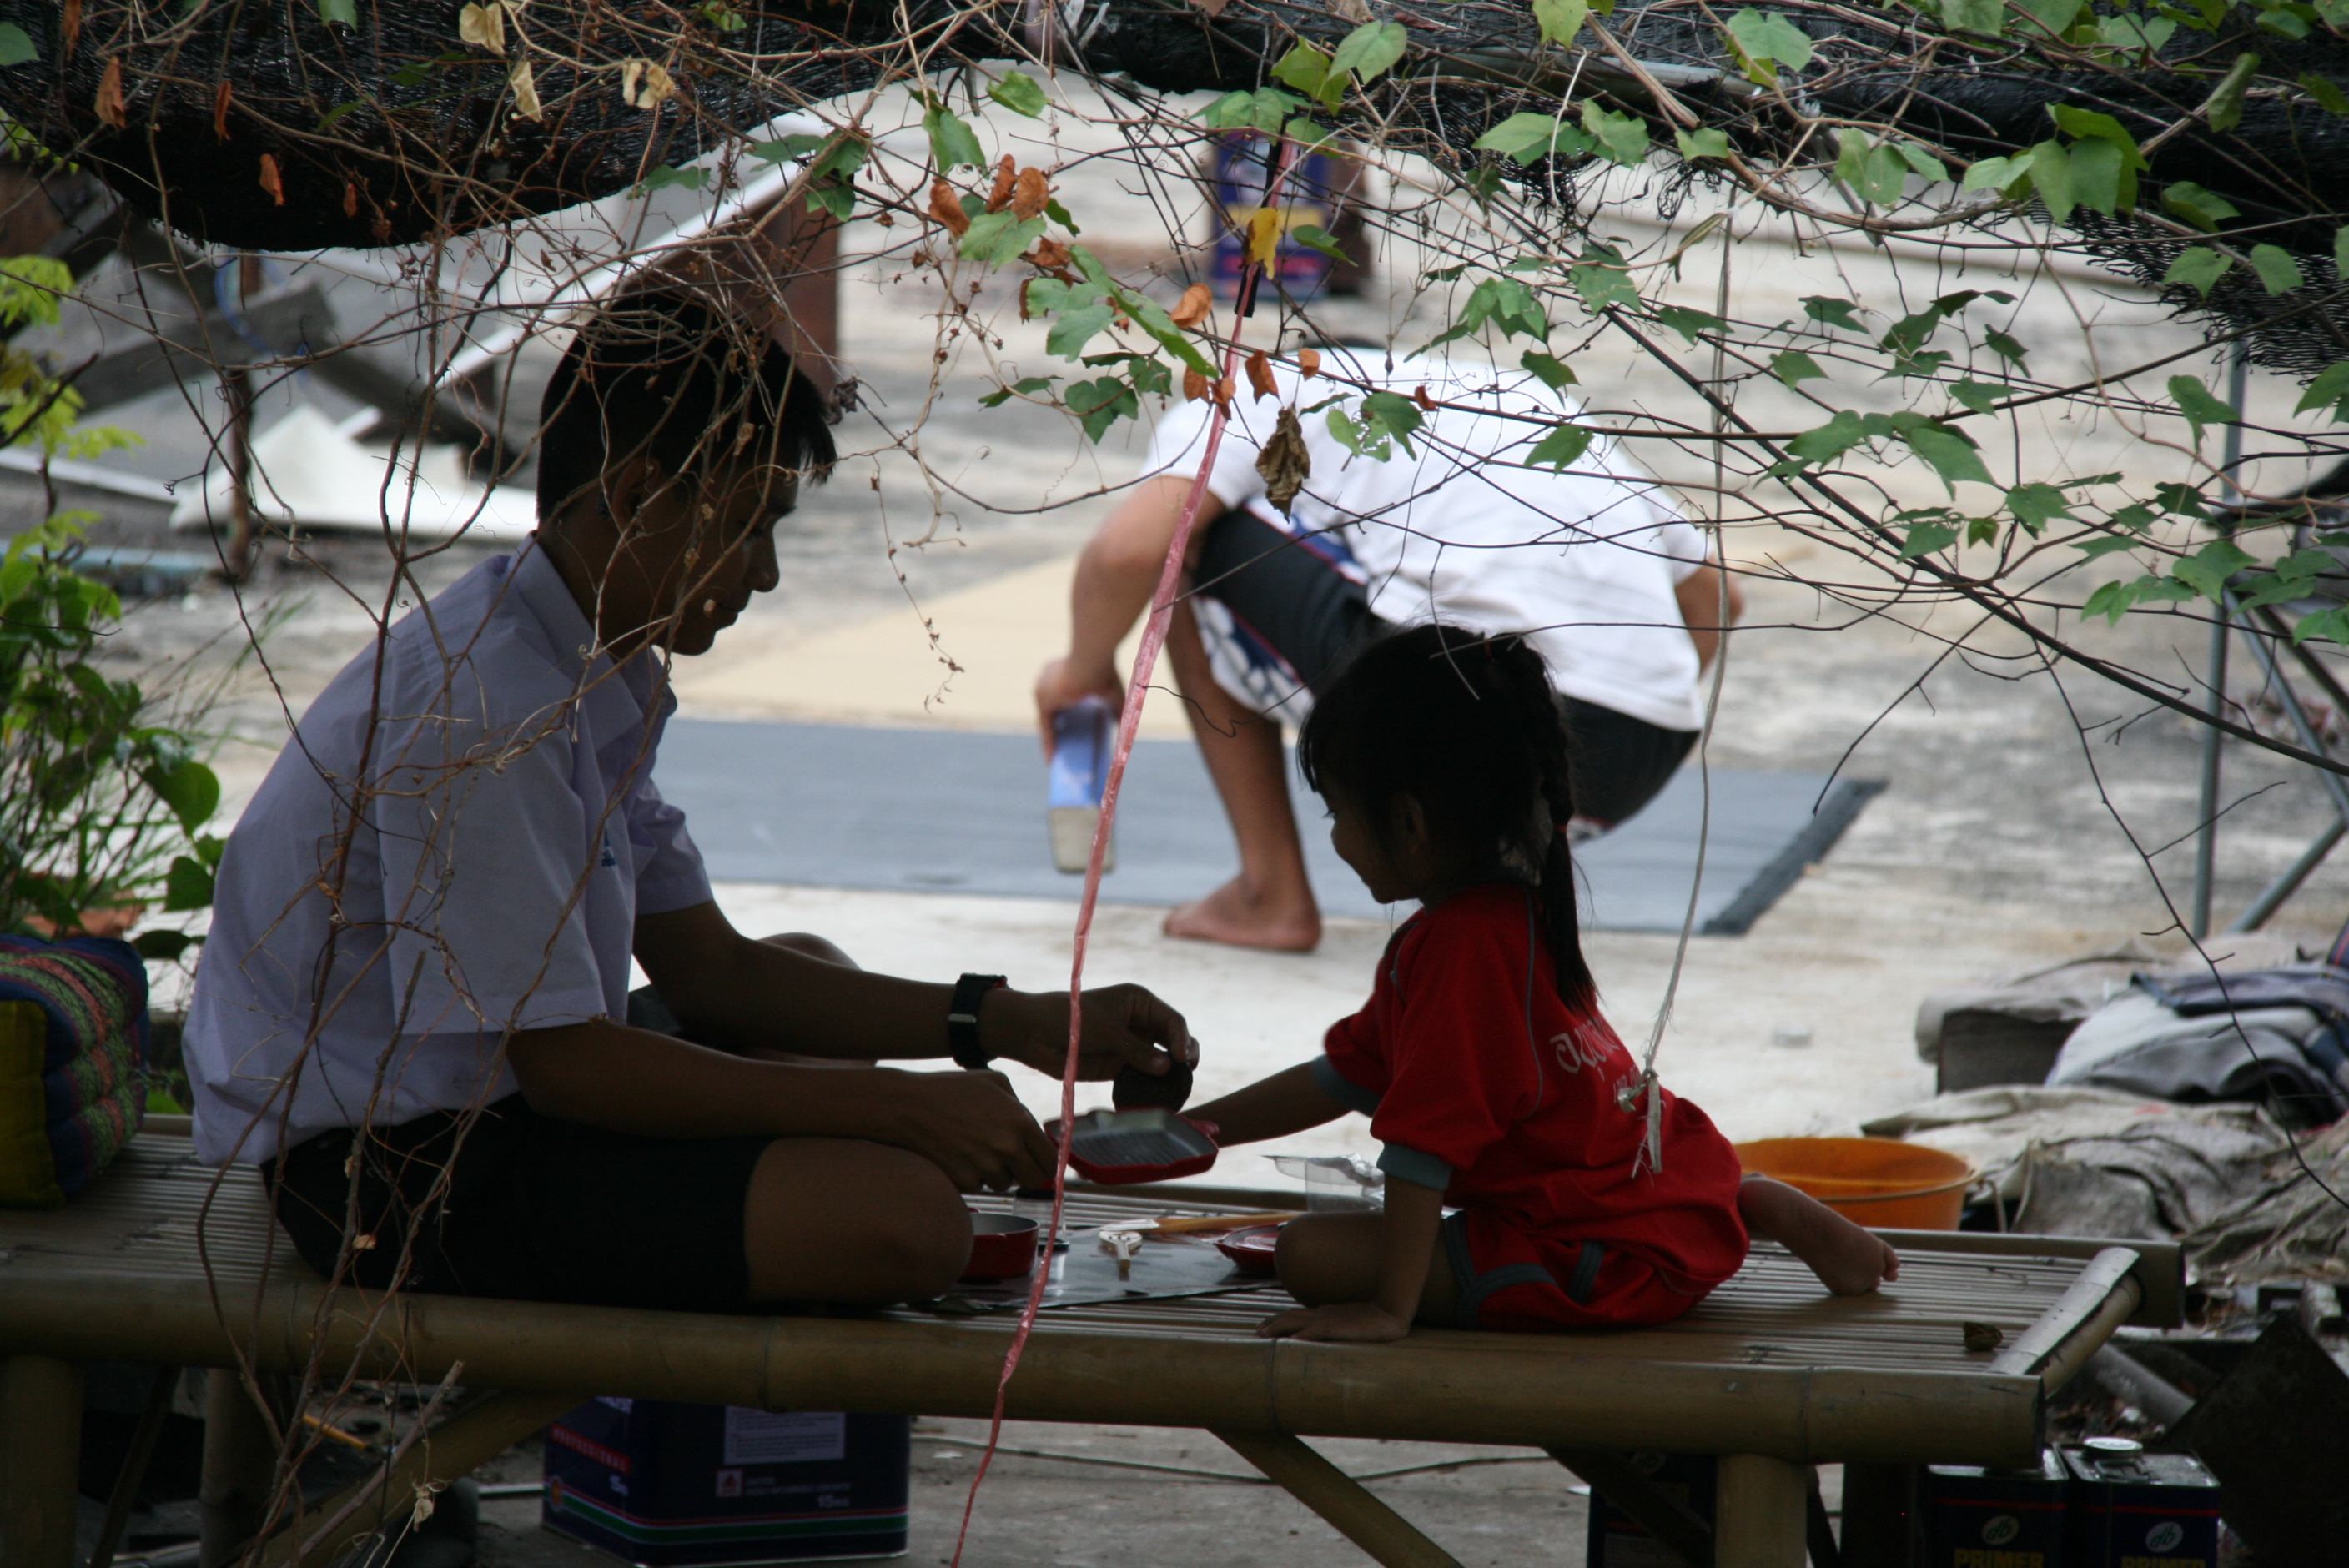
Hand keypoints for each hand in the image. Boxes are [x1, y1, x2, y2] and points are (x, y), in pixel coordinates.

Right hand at [873, 1067, 1055, 1191]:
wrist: (908, 1106)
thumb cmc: (951, 1089)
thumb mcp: (995, 1081)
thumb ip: (1020, 1105)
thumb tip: (1033, 1130)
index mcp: (1021, 1122)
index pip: (1050, 1162)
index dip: (1043, 1164)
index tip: (1035, 1163)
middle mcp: (1008, 1148)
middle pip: (1033, 1181)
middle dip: (1023, 1173)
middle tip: (1009, 1162)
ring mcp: (986, 1168)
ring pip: (1003, 1185)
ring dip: (994, 1173)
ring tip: (974, 1149)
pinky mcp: (964, 1181)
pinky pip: (978, 1187)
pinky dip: (971, 1176)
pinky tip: (957, 1154)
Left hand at [987, 984, 1195, 1081]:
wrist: (1035, 1034)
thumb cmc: (1070, 1019)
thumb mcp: (1105, 1030)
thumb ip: (1136, 1049)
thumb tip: (1167, 1067)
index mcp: (1140, 1003)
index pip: (1173, 1020)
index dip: (1181, 1038)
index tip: (1181, 1058)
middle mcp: (1141, 1023)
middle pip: (1174, 1040)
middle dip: (1183, 1054)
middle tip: (1187, 1070)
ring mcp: (1133, 1047)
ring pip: (1162, 1061)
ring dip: (1171, 1074)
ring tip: (1177, 1087)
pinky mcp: (1121, 1067)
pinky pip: (1144, 1077)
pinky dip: (1152, 1086)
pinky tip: (1158, 1096)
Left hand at [1034, 656, 1124, 757]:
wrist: (1092, 660)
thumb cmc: (1104, 670)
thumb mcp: (1113, 692)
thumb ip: (1115, 708)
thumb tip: (1120, 725)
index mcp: (1061, 670)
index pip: (1061, 697)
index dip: (1065, 715)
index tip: (1068, 729)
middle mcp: (1047, 678)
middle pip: (1052, 711)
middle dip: (1059, 728)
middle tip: (1066, 746)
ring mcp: (1042, 688)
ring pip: (1048, 721)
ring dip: (1053, 738)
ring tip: (1059, 758)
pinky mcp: (1043, 701)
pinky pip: (1045, 727)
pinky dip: (1049, 743)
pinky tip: (1052, 759)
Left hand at [1255, 1301, 1411, 1342]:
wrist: (1390, 1312)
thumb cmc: (1371, 1319)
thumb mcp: (1347, 1322)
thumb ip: (1332, 1325)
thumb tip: (1316, 1333)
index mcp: (1324, 1313)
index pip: (1295, 1315)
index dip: (1277, 1319)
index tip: (1263, 1327)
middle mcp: (1322, 1314)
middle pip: (1290, 1316)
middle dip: (1272, 1324)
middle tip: (1256, 1332)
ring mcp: (1330, 1320)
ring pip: (1297, 1321)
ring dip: (1279, 1328)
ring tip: (1264, 1335)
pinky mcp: (1340, 1327)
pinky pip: (1317, 1331)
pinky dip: (1303, 1335)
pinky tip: (1293, 1340)